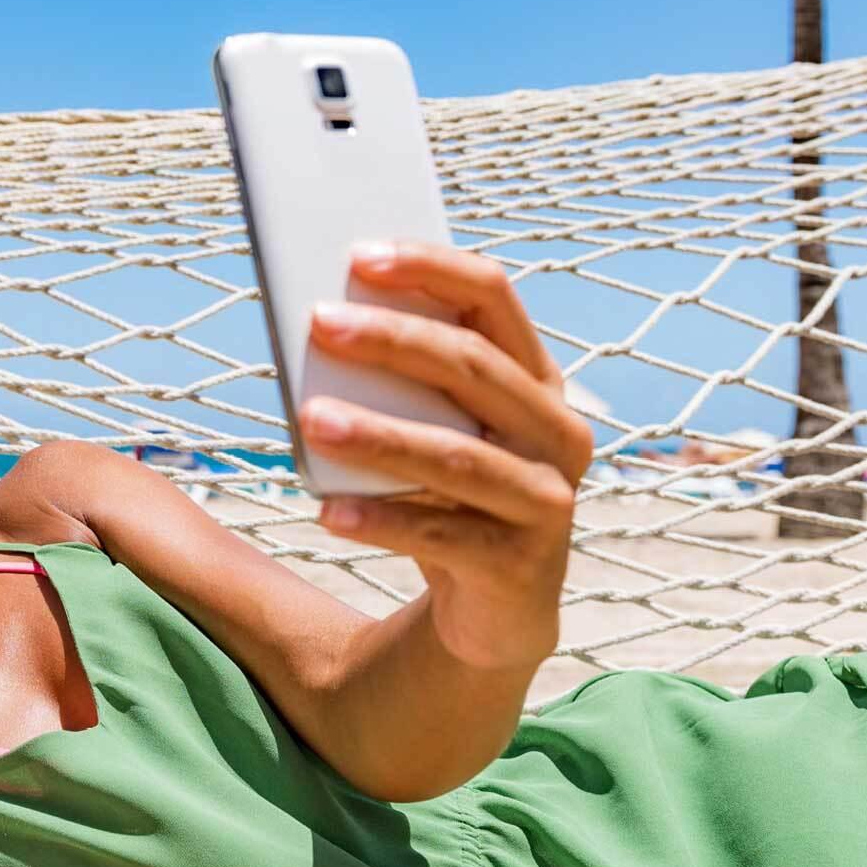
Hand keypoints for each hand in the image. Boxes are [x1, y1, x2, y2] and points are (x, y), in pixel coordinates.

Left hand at [302, 241, 590, 671]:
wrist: (493, 612)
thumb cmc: (448, 498)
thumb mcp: (433, 430)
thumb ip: (399, 382)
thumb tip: (313, 323)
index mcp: (536, 378)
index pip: (493, 297)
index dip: (431, 268)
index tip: (359, 254)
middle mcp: (556, 431)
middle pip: (474, 367)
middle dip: (393, 339)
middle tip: (318, 322)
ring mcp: (547, 499)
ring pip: (457, 455)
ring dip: (380, 434)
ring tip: (310, 419)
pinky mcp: (520, 565)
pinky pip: (442, 535)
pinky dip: (382, 521)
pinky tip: (327, 513)